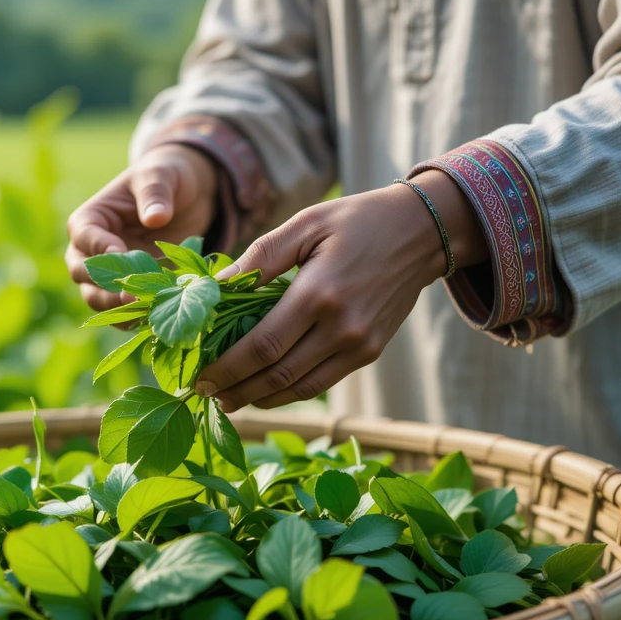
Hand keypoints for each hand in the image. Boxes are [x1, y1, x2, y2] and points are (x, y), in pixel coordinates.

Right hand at [66, 145, 220, 311]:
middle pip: (81, 274)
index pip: (84, 236)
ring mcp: (109, 274)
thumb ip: (155, 192)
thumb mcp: (161, 175)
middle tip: (130, 294)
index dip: (100, 247)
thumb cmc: (166, 178)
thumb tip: (155, 218)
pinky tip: (154, 317)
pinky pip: (123, 311)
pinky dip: (135, 317)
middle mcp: (92, 249)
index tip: (122, 254)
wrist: (186, 198)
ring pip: (97, 299)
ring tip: (144, 311)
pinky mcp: (130, 289)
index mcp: (91, 218)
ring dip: (117, 308)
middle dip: (103, 287)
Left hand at [194, 171, 485, 411]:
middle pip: (277, 375)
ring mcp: (359, 345)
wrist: (421, 232)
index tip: (199, 378)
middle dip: (236, 390)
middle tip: (205, 394)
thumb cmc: (356, 220)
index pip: (262, 346)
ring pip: (299, 388)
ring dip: (260, 399)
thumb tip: (213, 289)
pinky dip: (289, 392)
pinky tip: (265, 390)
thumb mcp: (305, 224)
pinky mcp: (370, 352)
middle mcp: (341, 327)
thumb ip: (259, 258)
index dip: (227, 368)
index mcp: (319, 293)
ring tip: (230, 399)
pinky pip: (322, 383)